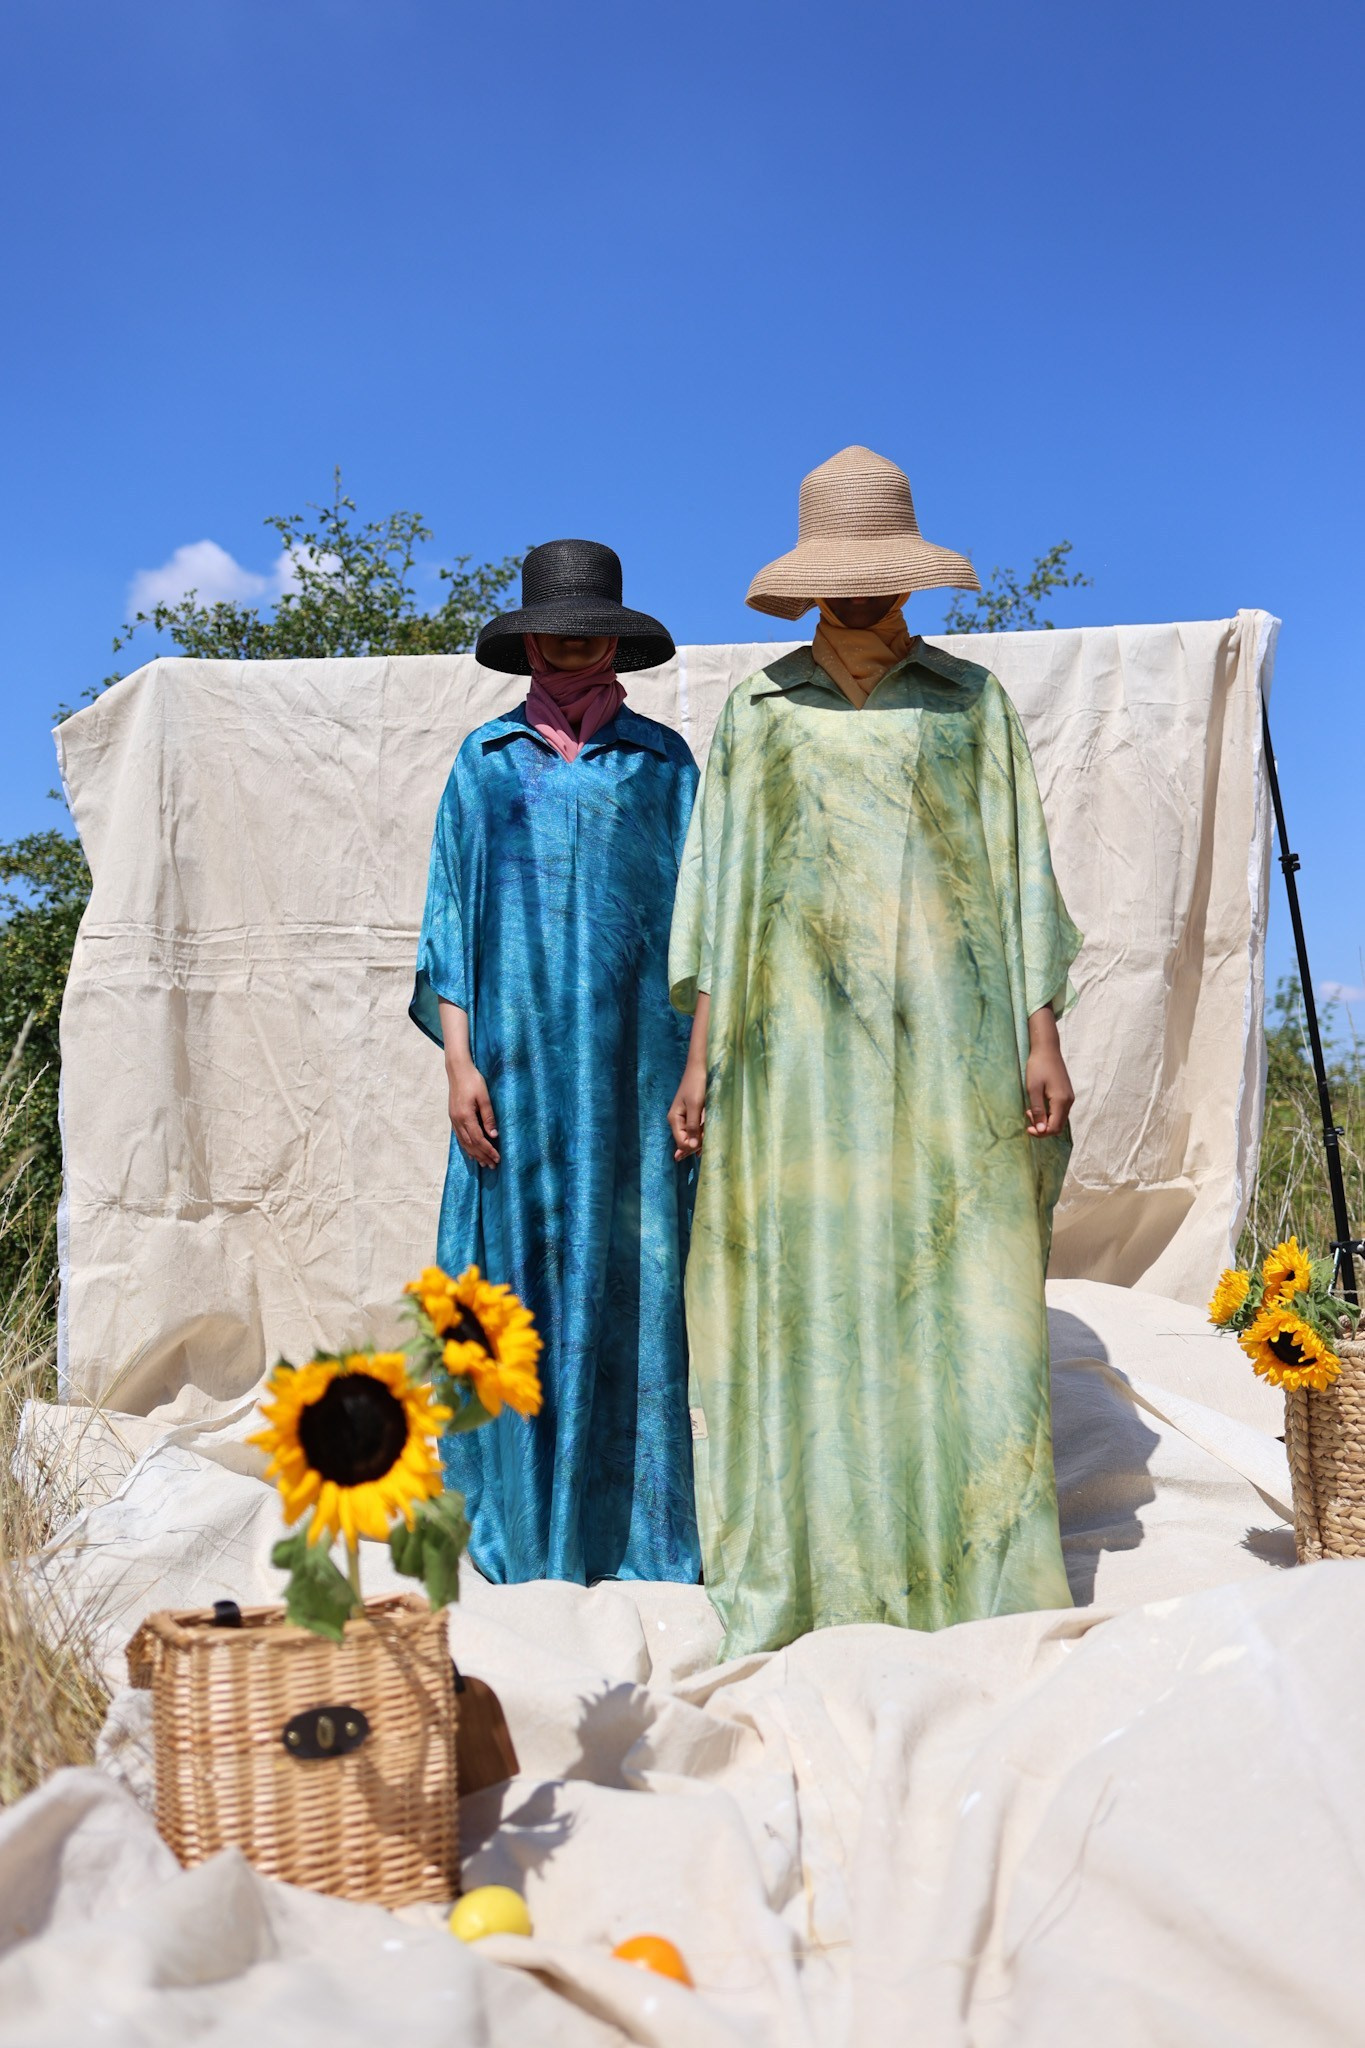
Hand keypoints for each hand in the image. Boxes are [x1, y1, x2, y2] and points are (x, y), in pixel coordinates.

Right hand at [448, 1060, 499, 1166]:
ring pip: (464, 1142)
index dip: (488, 1150)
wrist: (458, 1070)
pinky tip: (471, 1152)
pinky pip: (459, 1137)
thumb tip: (494, 1135)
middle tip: (492, 1166)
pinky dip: (466, 1147)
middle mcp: (457, 1120)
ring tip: (483, 1163)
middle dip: (482, 1156)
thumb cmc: (473, 1081)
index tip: (497, 1158)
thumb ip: (488, 1117)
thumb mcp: (484, 1097)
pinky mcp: (453, 1117)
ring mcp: (453, 1119)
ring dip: (474, 1154)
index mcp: (465, 1116)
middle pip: (471, 1144)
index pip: (478, 1139)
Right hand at [668, 1062, 706, 1159]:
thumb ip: (693, 1126)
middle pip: (685, 1141)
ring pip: (691, 1136)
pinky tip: (705, 1140)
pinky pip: (696, 1128)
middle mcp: (678, 1120)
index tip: (705, 1146)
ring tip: (707, 1148)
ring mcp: (685, 1117)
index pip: (682, 1142)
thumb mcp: (695, 1105)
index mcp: (675, 1119)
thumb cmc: (697, 1084)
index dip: (692, 1147)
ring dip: (699, 1141)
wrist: (700, 1066)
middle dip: (695, 1146)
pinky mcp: (693, 1113)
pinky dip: (701, 1134)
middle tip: (706, 1152)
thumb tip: (692, 1147)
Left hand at [1024, 1010, 1074, 1137]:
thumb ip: (1038, 1110)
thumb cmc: (1038, 1067)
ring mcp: (1069, 1097)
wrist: (1047, 1049)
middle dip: (1043, 1128)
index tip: (1027, 1128)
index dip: (1041, 1133)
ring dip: (1045, 1121)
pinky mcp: (1067, 1094)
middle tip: (1028, 1119)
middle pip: (1058, 1126)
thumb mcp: (1033, 1089)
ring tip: (1030, 1111)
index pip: (1054, 1128)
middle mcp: (1069, 1101)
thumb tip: (1041, 1130)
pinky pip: (1060, 1111)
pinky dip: (1050, 1114)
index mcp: (1061, 1101)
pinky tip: (1038, 1106)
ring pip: (1059, 1119)